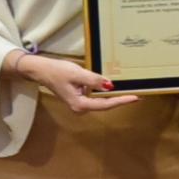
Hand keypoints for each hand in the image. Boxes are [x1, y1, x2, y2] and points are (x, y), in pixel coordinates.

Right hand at [8, 49, 134, 112]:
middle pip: (104, 105)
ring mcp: (80, 104)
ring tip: (130, 93)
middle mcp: (81, 108)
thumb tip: (109, 85)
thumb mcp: (77, 74)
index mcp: (80, 105)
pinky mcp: (79, 98)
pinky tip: (112, 87)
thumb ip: (94, 80)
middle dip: (119, 100)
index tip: (135, 98)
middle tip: (137, 96)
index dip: (121, 101)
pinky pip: (95, 97)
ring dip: (113, 97)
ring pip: (100, 101)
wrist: (41, 70)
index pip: (105, 104)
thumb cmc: (57, 71)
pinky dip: (104, 92)